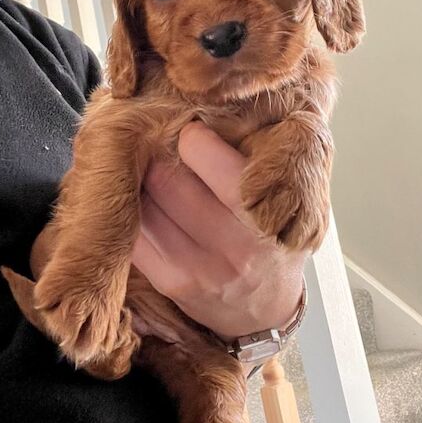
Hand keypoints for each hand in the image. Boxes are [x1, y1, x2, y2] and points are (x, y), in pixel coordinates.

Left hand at [132, 122, 306, 340]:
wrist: (267, 307)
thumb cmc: (274, 236)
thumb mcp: (288, 194)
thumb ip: (260, 154)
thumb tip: (203, 114)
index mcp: (264, 213)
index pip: (205, 155)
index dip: (193, 137)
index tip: (193, 134)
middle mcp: (234, 245)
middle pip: (166, 177)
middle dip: (160, 156)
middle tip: (162, 149)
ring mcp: (199, 268)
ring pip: (145, 204)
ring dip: (142, 182)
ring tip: (153, 174)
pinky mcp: (172, 282)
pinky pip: (134, 235)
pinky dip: (132, 213)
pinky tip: (144, 204)